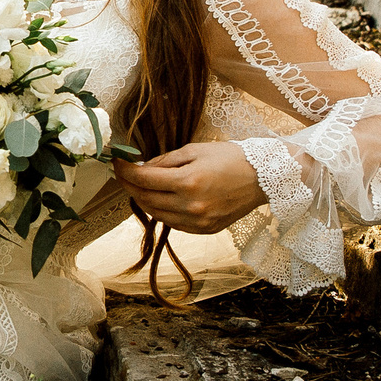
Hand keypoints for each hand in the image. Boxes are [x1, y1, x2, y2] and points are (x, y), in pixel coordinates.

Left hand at [114, 142, 265, 235]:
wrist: (263, 178)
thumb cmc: (230, 158)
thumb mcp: (195, 150)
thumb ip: (165, 160)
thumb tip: (142, 167)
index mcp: (188, 182)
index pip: (143, 179)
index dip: (125, 171)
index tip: (117, 163)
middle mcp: (191, 206)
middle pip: (146, 199)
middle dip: (130, 186)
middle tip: (124, 174)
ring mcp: (198, 222)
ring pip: (157, 215)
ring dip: (143, 200)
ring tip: (140, 187)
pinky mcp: (205, 231)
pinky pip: (173, 223)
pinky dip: (162, 211)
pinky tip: (161, 199)